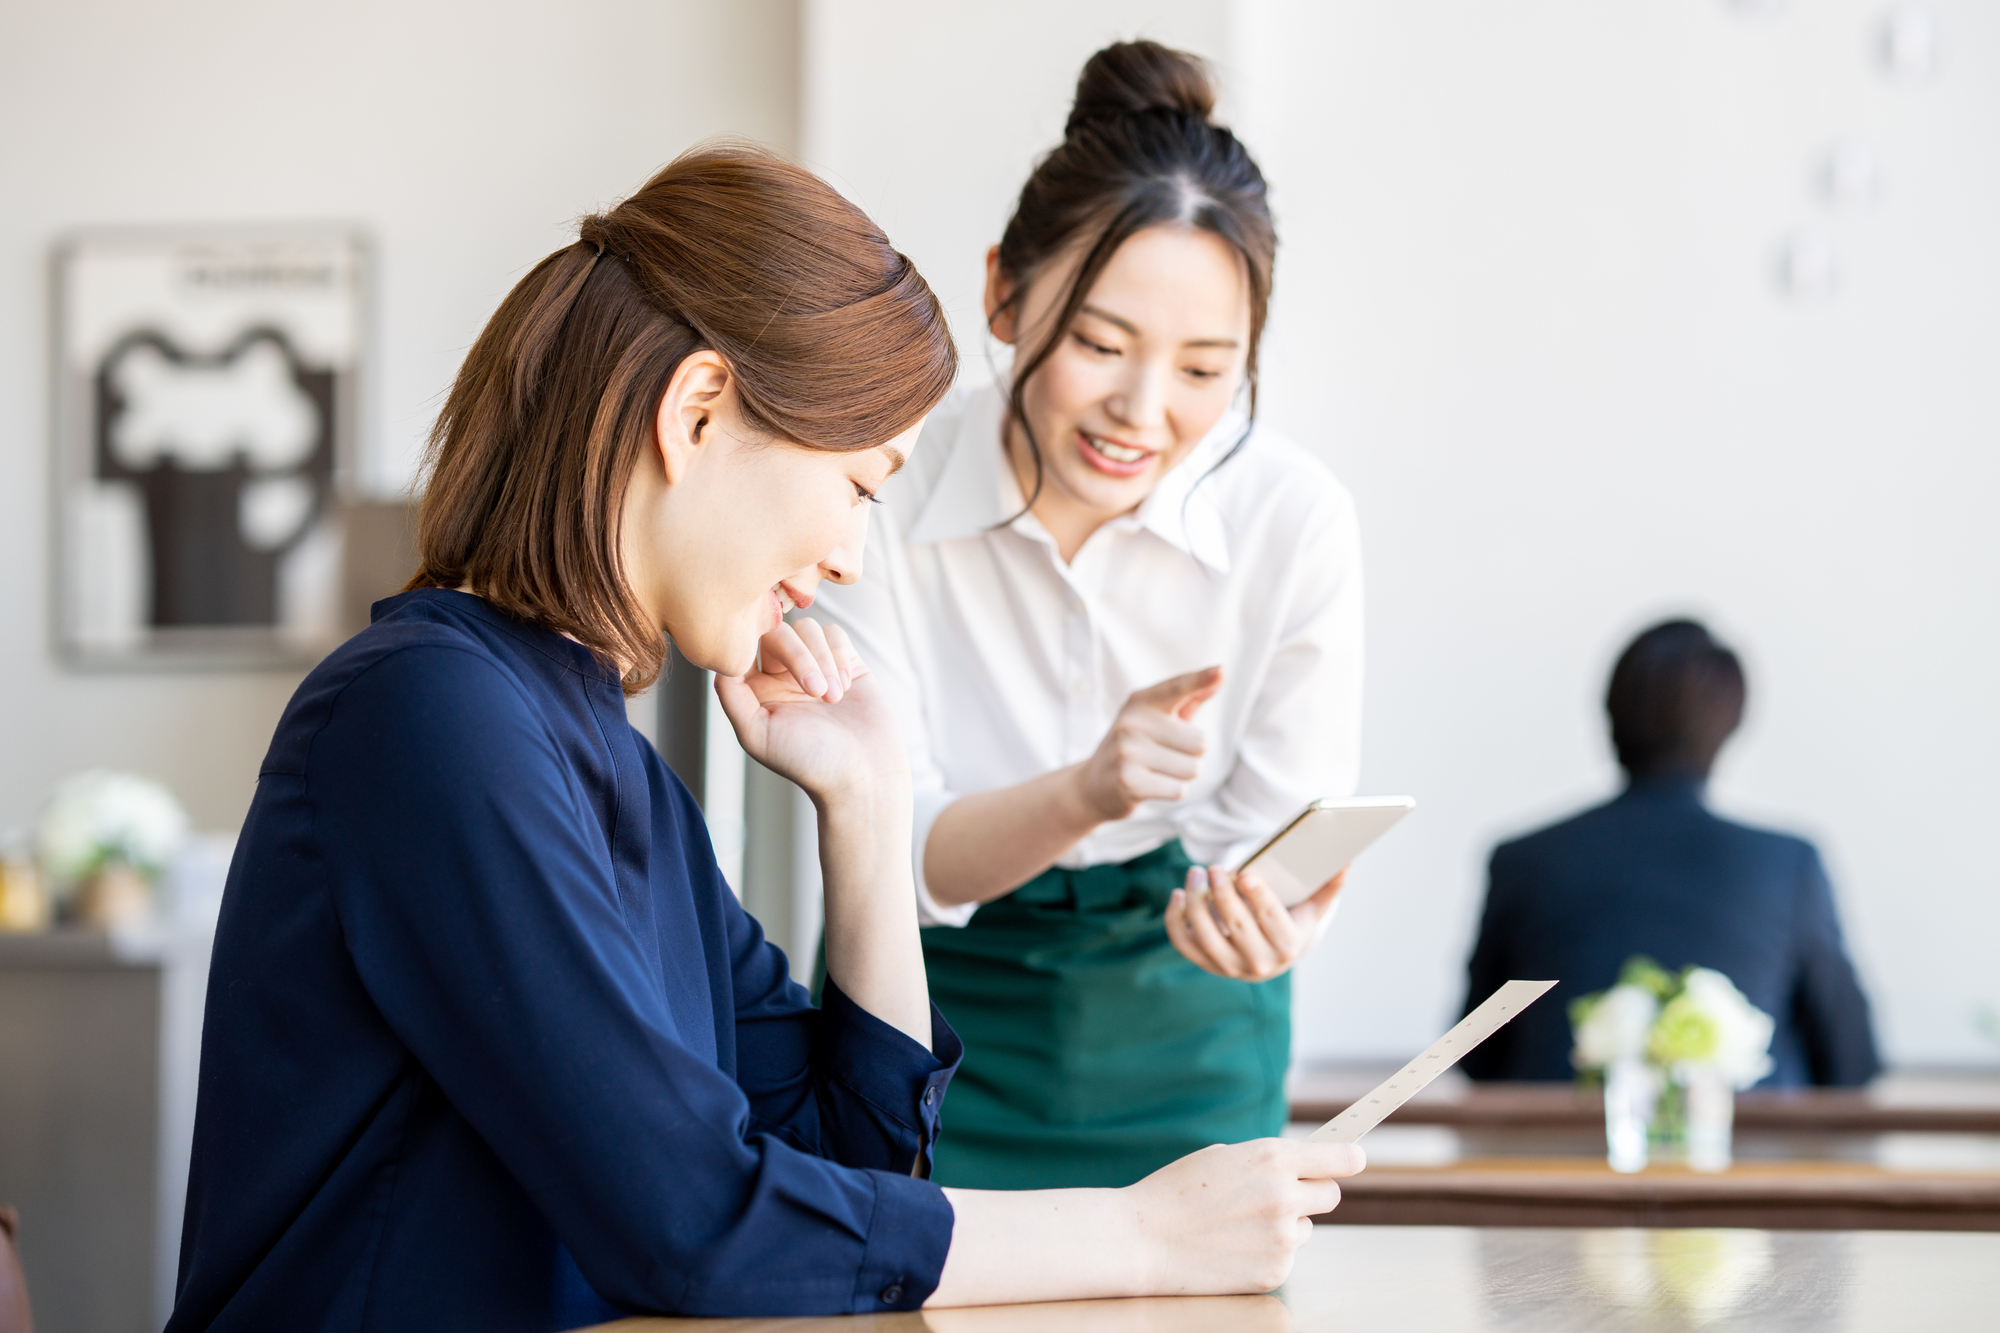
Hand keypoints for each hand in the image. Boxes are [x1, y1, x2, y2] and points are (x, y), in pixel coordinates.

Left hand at [713, 616, 907, 805]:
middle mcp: (782, 675)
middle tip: (815, 691)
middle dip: (798, 657)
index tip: (768, 662)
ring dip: (822, 661)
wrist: (864, 773)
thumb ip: (731, 695)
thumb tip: (721, 658)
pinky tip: (847, 686)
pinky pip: (834, 633)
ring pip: (807, 630)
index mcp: (756, 691)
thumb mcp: (757, 734)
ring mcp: (814, 666)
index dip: (752, 643)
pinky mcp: (846, 661)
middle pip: (777, 633)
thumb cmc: (809, 762)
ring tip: (834, 698)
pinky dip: (840, 656)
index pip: (744, 648)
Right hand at [1073, 667, 1223, 820]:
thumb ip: (1190, 697)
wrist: (1093, 785)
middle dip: (1191, 755)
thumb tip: (1220, 674)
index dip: (1200, 679)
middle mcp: (1132, 721)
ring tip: (1156, 771)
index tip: (1220, 670)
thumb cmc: (1137, 746)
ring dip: (1181, 776)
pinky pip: (1178, 790)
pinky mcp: (1128, 781)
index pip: (1177, 687)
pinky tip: (1149, 785)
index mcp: (1141, 701)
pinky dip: (1171, 791)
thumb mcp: (1158, 718)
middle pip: (1200, 743)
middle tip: (1164, 756)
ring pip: (1192, 768)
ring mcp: (1127, 751)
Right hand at [1126, 1139, 1365, 1294]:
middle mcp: (1285, 1196)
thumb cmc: (1177, 1191)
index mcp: (1272, 1158)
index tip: (1355, 1159)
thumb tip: (1304, 1166)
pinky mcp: (1275, 1272)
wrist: (1143, 1239)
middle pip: (1331, 1194)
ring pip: (1305, 1227)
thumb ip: (1268, 1161)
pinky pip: (1287, 1256)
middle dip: (1312, 1193)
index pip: (1341, 1158)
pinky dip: (1268, 1253)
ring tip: (1240, 1225)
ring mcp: (1281, 1238)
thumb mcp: (1224, 1157)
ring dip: (1285, 1225)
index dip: (1350, 1159)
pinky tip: (1234, 1248)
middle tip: (1282, 1195)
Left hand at [1165, 864, 1347, 981]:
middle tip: (1215, 866)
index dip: (1259, 898)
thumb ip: (1329, 886)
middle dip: (1222, 893)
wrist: (1272, 955)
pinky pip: (1183, 943)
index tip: (1246, 875)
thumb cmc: (1292, 922)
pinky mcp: (1206, 964)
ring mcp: (1229, 967)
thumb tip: (1347, 861)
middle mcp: (1258, 963)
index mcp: (1287, 946)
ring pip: (1205, 934)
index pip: (1271, 922)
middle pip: (1235, 926)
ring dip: (1194, 902)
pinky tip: (1177, 895)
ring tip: (1195, 874)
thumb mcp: (1313, 908)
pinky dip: (1175, 919)